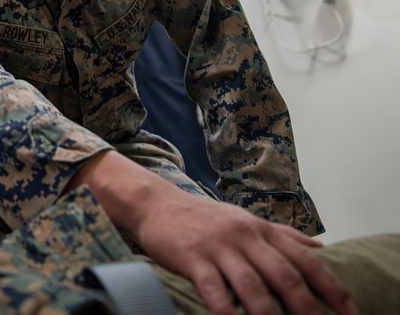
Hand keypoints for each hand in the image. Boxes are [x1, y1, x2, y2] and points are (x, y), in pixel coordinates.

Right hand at [75, 151, 354, 314]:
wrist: (156, 203)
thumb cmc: (203, 218)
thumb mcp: (245, 219)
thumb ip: (283, 235)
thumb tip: (321, 248)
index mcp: (262, 229)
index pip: (306, 260)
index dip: (331, 288)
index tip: (350, 312)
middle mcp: (245, 236)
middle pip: (284, 275)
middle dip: (306, 308)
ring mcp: (219, 247)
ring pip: (252, 285)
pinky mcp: (193, 257)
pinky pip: (214, 289)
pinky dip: (226, 311)